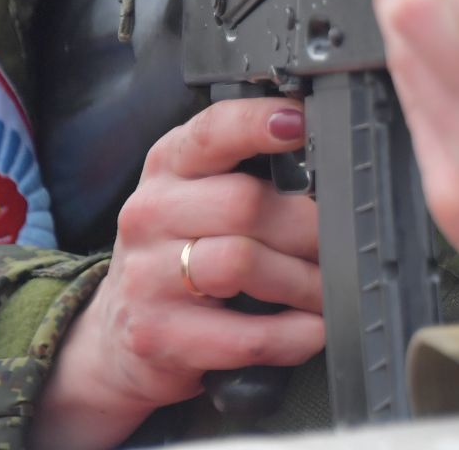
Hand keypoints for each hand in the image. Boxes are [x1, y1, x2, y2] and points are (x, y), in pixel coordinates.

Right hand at [33, 99, 324, 449]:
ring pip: (242, 263)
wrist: (115, 336)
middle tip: (344, 245)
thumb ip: (250, 171)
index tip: (301, 122)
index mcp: (170, 166)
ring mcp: (146, 276)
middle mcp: (150, 213)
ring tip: (328, 291)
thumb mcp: (199, 197)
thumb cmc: (178, 253)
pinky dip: (291, 335)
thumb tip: (332, 165)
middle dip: (310, 228)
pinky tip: (310, 330)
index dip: (258, 123)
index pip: (212, 131)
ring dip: (305, 282)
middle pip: (245, 203)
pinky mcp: (156, 335)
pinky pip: (242, 334)